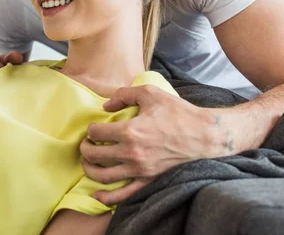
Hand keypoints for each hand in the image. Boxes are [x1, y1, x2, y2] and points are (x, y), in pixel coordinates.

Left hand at [79, 85, 219, 204]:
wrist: (206, 135)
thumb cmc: (178, 112)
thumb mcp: (149, 93)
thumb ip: (123, 94)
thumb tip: (105, 105)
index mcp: (130, 131)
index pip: (96, 132)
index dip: (90, 129)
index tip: (94, 128)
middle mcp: (132, 153)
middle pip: (94, 154)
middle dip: (85, 148)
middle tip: (87, 143)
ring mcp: (140, 170)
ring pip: (102, 176)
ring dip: (89, 169)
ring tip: (88, 161)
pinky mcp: (149, 181)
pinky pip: (123, 195)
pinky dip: (107, 197)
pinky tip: (97, 194)